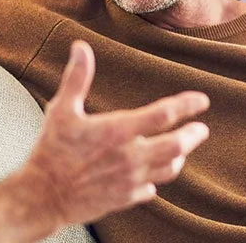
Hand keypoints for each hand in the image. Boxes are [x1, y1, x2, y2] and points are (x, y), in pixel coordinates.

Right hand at [20, 40, 209, 227]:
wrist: (43, 195)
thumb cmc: (51, 150)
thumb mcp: (62, 109)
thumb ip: (77, 78)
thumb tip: (81, 47)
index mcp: (118, 131)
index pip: (163, 115)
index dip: (186, 105)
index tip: (202, 100)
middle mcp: (130, 156)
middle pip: (177, 146)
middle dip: (193, 136)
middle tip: (201, 129)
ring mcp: (130, 180)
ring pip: (168, 168)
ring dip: (177, 157)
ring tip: (180, 149)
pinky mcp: (125, 198)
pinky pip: (150, 189)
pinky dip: (155, 180)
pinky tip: (151, 177)